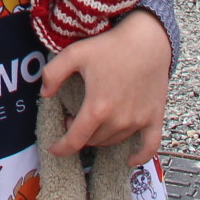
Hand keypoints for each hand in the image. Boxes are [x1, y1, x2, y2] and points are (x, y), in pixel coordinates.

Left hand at [43, 7, 170, 164]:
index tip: (54, 148)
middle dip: (79, 135)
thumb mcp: (74, 54)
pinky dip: (140, 157)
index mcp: (97, 108)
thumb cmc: (110, 46)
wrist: (146, 40)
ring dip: (100, 138)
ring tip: (93, 123)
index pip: (75, 140)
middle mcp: (118, 119)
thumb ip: (53, 73)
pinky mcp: (154, 118)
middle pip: (93, 140)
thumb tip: (45, 94)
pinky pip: (150, 146)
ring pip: (114, 142)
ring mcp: (138, 121)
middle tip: (74, 119)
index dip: (62, 147)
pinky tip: (130, 160)